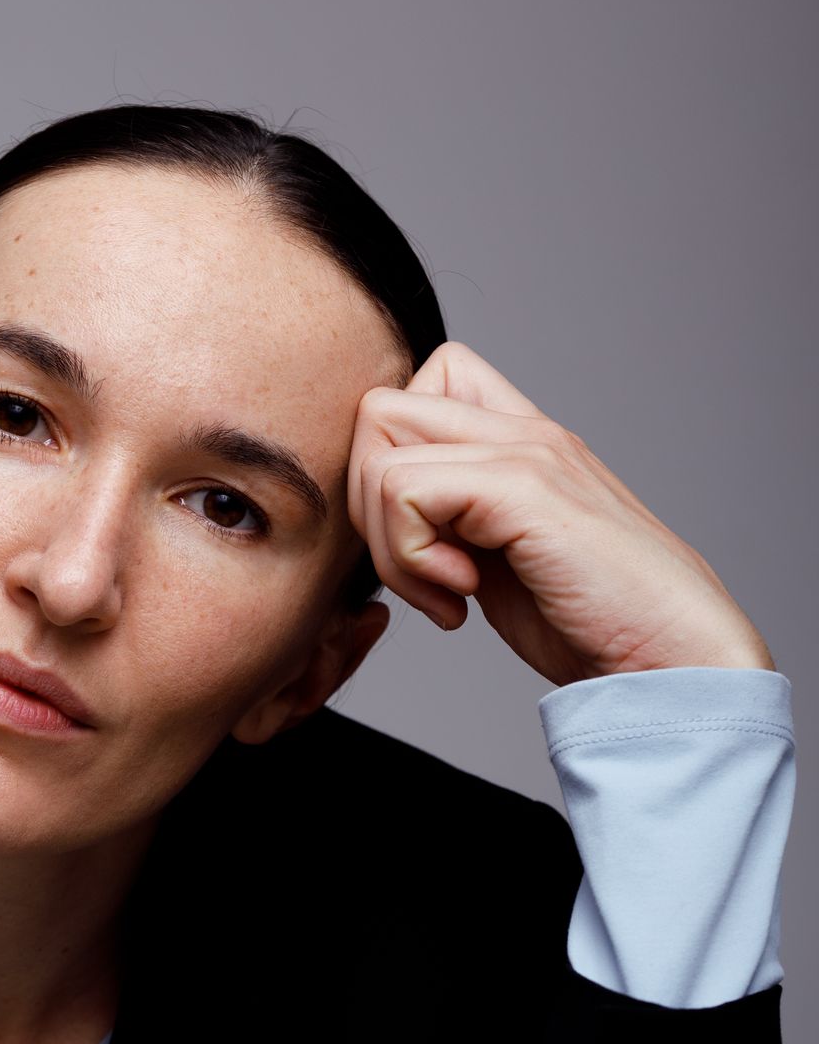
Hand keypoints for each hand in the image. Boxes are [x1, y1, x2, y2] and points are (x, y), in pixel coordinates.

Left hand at [346, 340, 774, 684]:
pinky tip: (461, 602)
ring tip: (446, 594)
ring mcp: (526, 452)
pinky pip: (405, 491)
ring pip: (381, 451)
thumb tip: (384, 526)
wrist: (673, 655)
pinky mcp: (523, 488)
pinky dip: (411, 559)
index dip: (386, 468)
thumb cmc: (595, 623)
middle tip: (418, 573)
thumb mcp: (504, 562)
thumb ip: (455, 525)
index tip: (422, 546)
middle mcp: (523, 430)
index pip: (417, 388)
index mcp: (521, 439)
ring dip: (391, 544)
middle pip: (380, 408)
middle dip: (369, 506)